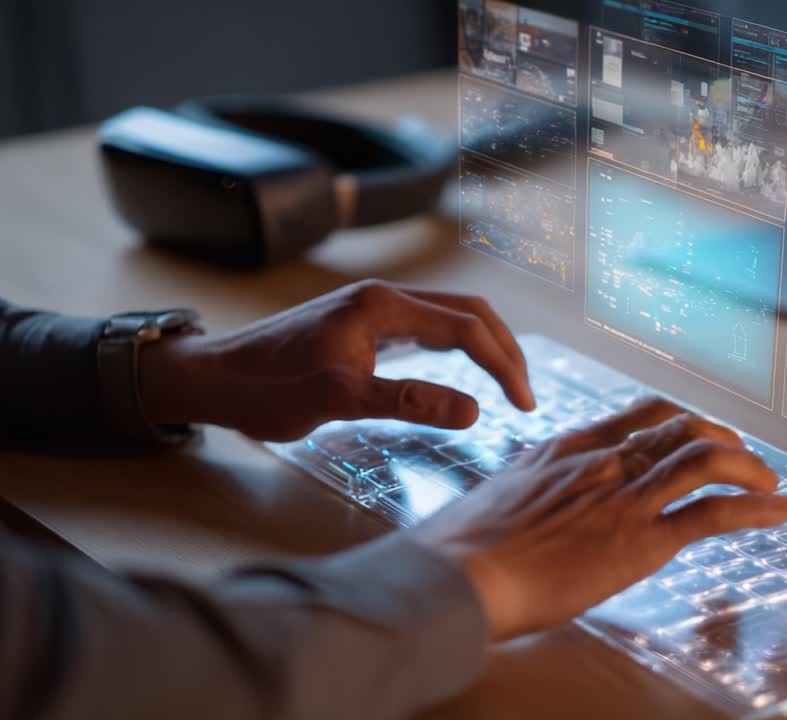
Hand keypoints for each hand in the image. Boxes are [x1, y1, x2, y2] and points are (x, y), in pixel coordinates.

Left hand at [138, 280, 535, 441]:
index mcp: (382, 306)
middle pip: (467, 312)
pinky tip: (460, 371)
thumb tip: (474, 410)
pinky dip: (458, 347)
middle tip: (525, 396)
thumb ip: (408, 401)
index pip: (466, 328)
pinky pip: (427, 327)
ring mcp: (371, 309)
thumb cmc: (267, 389)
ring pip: (449, 317)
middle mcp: (383, 298)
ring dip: (484, 346)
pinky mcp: (362, 325)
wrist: (211, 379)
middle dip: (504, 351)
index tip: (523, 406)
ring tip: (506, 383)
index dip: (502, 366)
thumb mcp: (338, 399)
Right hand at [410, 398, 786, 641]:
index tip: (704, 432)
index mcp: (572, 448)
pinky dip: (755, 508)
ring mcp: (625, 498)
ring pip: (707, 459)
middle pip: (685, 429)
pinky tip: (778, 513)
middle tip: (747, 461)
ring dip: (751, 470)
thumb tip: (538, 495)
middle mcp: (605, 462)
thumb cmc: (465, 548)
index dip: (685, 420)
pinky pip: (712, 512)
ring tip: (771, 486)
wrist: (457, 574)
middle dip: (727, 440)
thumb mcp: (503, 494)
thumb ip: (535, 486)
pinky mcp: (640, 540)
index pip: (644, 414)